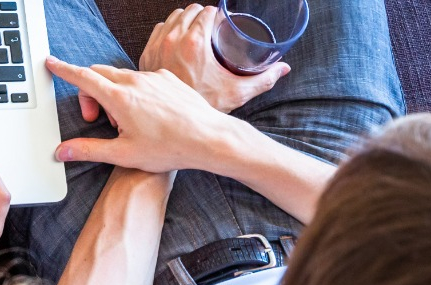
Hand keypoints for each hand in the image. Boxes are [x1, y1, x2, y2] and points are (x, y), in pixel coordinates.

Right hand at [47, 56, 238, 172]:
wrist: (209, 138)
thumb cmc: (169, 149)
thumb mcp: (122, 154)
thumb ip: (88, 150)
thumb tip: (62, 151)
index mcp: (119, 98)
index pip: (82, 77)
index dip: (63, 70)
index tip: (51, 63)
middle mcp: (134, 81)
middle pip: (99, 74)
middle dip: (90, 92)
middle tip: (97, 120)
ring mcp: (153, 77)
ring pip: (121, 76)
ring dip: (113, 94)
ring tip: (126, 123)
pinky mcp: (168, 78)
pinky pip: (143, 78)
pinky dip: (135, 91)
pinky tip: (147, 115)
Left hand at [138, 4, 289, 112]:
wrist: (178, 127)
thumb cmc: (207, 109)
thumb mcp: (238, 92)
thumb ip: (264, 79)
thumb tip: (284, 68)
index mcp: (194, 43)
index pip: (206, 11)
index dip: (216, 13)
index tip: (221, 22)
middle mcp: (172, 41)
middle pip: (188, 11)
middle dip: (201, 15)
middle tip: (211, 26)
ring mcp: (157, 48)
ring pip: (171, 19)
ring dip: (184, 20)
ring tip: (195, 30)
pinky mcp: (147, 58)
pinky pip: (157, 32)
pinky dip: (167, 31)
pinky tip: (176, 38)